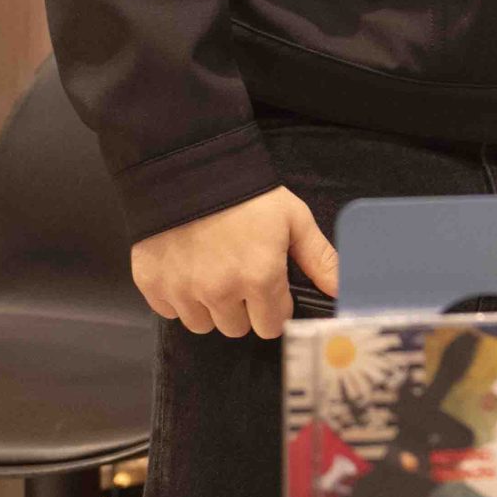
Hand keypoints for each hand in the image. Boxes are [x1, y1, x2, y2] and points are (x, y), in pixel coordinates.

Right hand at [130, 185, 338, 337]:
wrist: (188, 168)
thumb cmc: (247, 193)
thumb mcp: (293, 219)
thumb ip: (319, 260)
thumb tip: (344, 291)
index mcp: (259, 278)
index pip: (271, 325)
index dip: (273, 305)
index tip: (269, 284)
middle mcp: (220, 292)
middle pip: (236, 328)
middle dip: (242, 307)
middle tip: (239, 271)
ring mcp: (183, 291)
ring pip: (202, 324)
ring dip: (210, 305)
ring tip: (212, 267)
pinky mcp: (152, 285)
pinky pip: (170, 311)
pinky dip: (179, 296)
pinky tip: (187, 266)